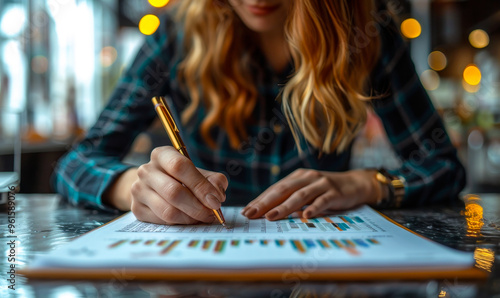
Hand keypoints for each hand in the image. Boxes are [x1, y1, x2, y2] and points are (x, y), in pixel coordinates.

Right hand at [130, 146, 227, 224]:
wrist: (154, 187)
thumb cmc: (182, 178)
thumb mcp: (199, 173)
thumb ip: (213, 180)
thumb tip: (217, 196)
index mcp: (162, 155)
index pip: (180, 167)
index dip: (200, 185)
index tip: (216, 200)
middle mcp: (146, 170)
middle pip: (173, 192)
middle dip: (197, 206)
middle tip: (212, 214)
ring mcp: (138, 190)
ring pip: (168, 210)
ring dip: (190, 218)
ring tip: (203, 217)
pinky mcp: (136, 209)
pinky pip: (162, 221)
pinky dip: (180, 223)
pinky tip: (189, 219)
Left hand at [241, 168, 379, 220]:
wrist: (355, 183)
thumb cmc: (326, 190)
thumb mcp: (307, 190)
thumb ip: (291, 198)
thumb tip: (268, 212)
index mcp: (297, 177)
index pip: (275, 188)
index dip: (260, 199)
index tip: (246, 211)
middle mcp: (307, 177)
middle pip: (283, 190)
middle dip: (265, 203)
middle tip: (251, 214)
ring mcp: (321, 184)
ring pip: (300, 196)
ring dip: (284, 207)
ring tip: (271, 217)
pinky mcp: (335, 193)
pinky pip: (322, 201)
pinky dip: (313, 208)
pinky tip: (305, 216)